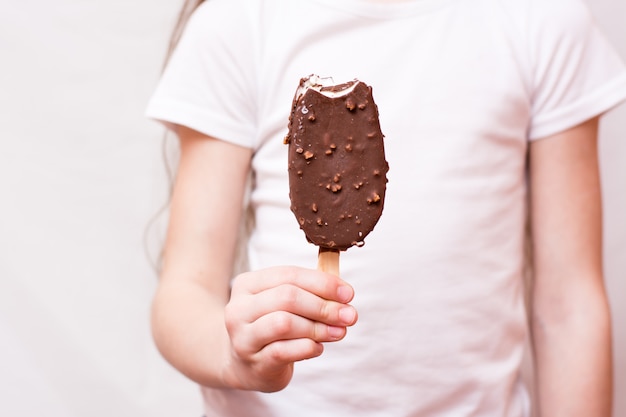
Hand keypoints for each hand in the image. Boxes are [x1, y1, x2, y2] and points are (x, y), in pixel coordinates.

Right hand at [223, 266, 357, 391]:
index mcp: (248, 284)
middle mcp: (239, 308)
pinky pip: (284, 351)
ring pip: (284, 323)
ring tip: (338, 332)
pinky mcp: (254, 362)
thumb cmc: (271, 326)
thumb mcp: (283, 303)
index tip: (348, 294)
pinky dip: (308, 347)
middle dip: (323, 306)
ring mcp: (243, 337)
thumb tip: (344, 294)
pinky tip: (318, 347)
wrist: (244, 364)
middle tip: (349, 315)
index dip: (322, 283)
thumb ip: (310, 293)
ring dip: (318, 327)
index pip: (289, 275)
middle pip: (287, 297)